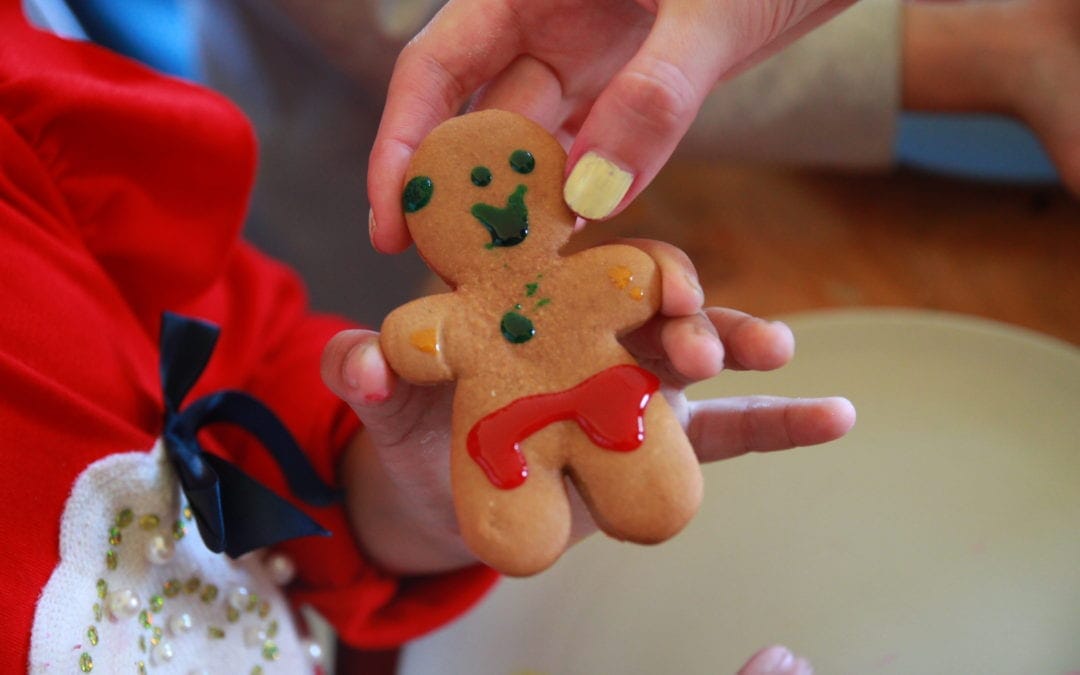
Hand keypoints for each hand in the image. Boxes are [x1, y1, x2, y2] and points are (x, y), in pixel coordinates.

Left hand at [322, 241, 854, 574]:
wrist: (450, 494)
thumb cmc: (418, 427)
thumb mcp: (390, 401)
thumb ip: (369, 373)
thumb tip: (357, 360)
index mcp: (532, 302)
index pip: (577, 259)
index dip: (609, 254)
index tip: (639, 265)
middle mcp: (592, 329)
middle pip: (647, 298)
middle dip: (678, 302)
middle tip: (691, 326)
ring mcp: (635, 382)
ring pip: (694, 351)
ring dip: (733, 340)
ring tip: (768, 346)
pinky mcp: (661, 441)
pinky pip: (731, 432)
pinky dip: (782, 423)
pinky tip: (836, 415)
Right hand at [368, 0, 854, 252]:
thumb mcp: (712, 6)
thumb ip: (656, 94)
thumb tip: (591, 198)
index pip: (436, 64)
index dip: (404, 142)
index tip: (391, 220)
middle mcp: (549, 16)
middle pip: (482, 116)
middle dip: (465, 194)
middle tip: (452, 278)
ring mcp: (597, 52)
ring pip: (542, 142)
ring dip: (529, 206)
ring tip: (512, 278)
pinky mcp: (640, 82)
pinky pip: (600, 147)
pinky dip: (589, 193)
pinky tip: (579, 245)